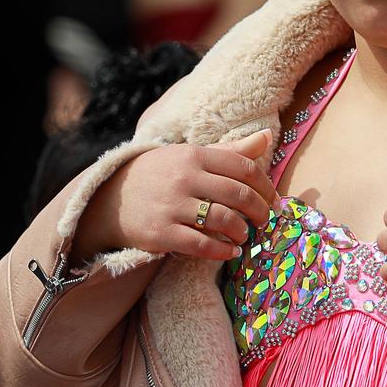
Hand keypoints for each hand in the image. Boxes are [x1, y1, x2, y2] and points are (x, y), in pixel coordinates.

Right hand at [75, 131, 280, 262]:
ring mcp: (172, 206)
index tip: (275, 200)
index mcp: (194, 155)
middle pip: (239, 195)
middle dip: (260, 211)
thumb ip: (230, 150)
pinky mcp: (162, 233)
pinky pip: (203, 245)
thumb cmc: (161, 175)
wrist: (112, 198)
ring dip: (242, 232)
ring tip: (244, 235)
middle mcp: (184, 178)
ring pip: (224, 221)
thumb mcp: (191, 156)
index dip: (266, 187)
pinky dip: (223, 251)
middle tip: (265, 220)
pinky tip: (230, 252)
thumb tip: (266, 134)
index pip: (244, 168)